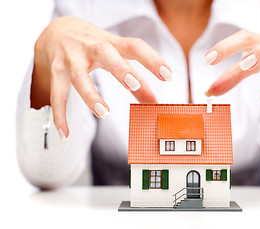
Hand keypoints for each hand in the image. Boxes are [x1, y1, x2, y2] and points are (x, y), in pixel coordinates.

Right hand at [31, 17, 172, 139]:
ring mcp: (71, 58)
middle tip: (133, 85)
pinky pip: (57, 94)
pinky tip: (65, 134)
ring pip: (79, 76)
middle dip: (119, 68)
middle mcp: (91, 47)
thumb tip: (155, 102)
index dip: (151, 59)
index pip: (134, 46)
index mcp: (112, 43)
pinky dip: (60, 115)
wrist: (57, 30)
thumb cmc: (94, 45)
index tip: (168, 75)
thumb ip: (136, 79)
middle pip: (105, 53)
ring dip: (91, 95)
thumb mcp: (116, 56)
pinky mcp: (56, 70)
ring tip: (104, 113)